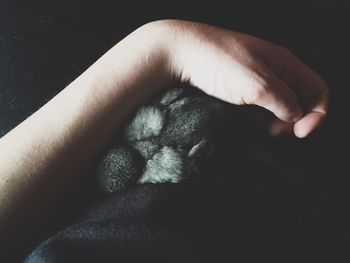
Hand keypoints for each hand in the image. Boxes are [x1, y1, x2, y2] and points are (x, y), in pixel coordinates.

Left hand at [159, 20, 327, 137]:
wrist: (181, 55)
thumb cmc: (218, 62)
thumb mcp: (258, 85)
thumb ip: (284, 101)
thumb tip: (297, 116)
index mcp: (284, 64)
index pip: (317, 90)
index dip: (317, 113)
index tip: (301, 132)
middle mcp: (273, 71)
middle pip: (299, 101)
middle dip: (294, 121)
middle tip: (275, 133)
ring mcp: (255, 80)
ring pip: (277, 106)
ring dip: (274, 121)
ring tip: (259, 128)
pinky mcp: (238, 89)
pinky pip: (257, 107)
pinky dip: (257, 118)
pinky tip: (245, 122)